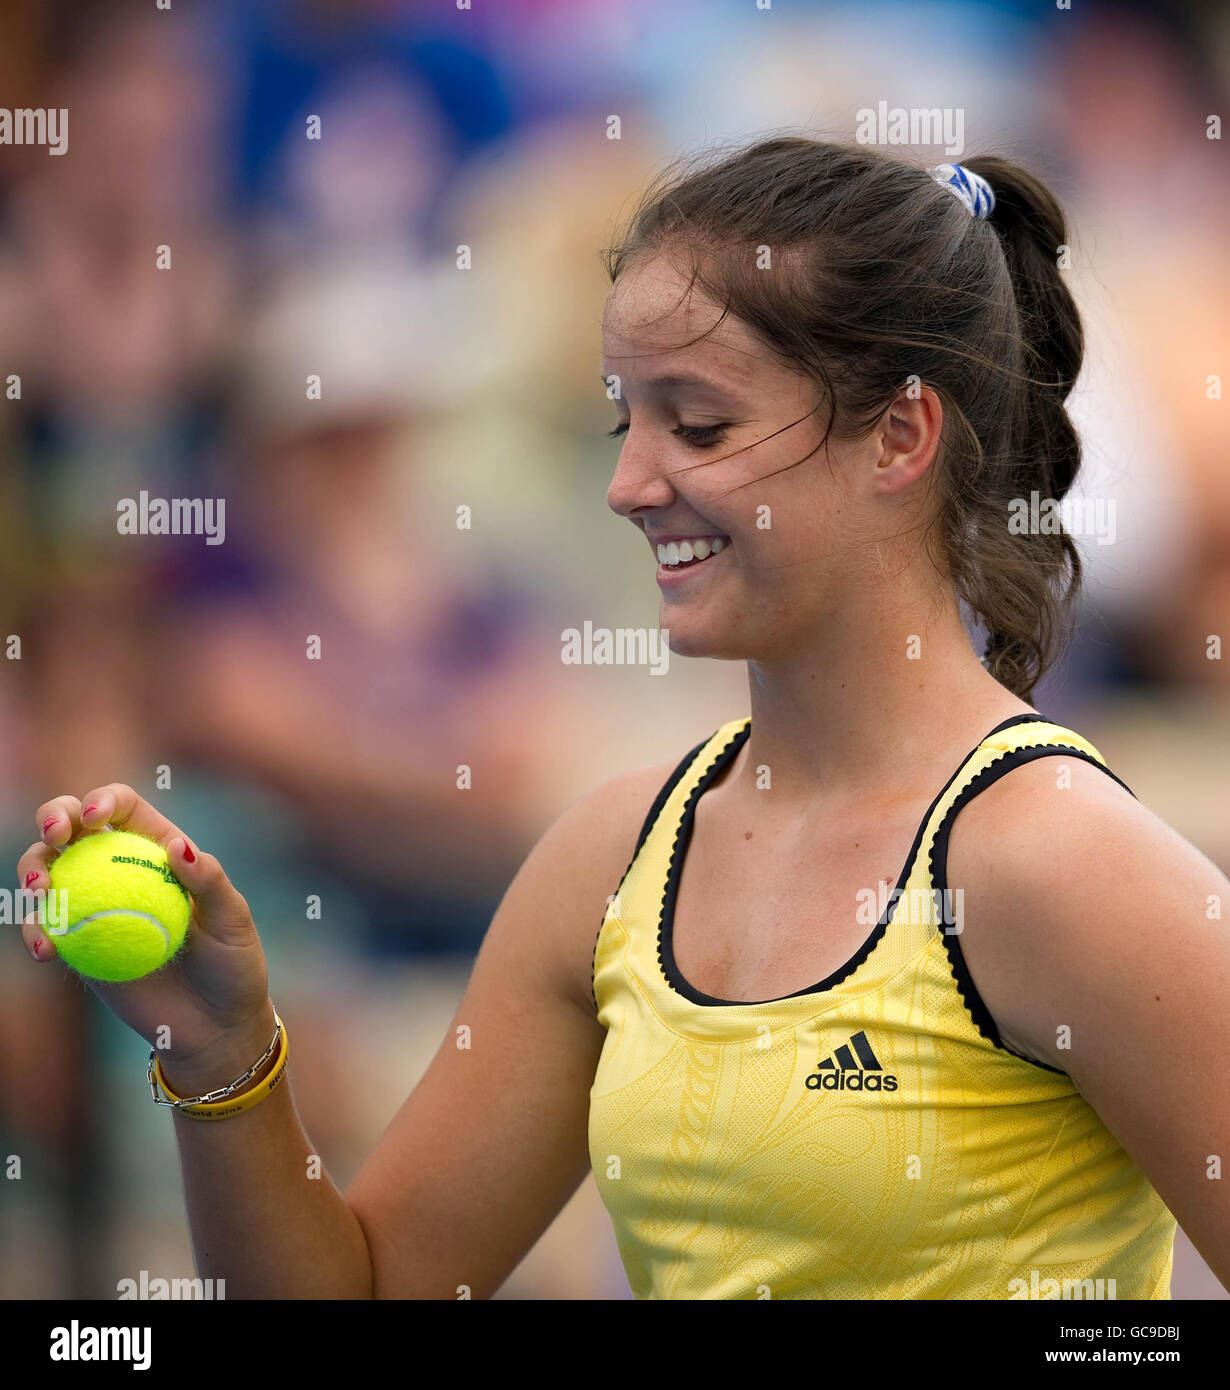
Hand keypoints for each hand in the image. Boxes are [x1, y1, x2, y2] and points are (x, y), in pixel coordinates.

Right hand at [18, 784, 273, 1087]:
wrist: (214, 1027)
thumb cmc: (233, 966)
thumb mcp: (234, 921)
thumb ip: (209, 882)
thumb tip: (177, 846)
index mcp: (158, 850)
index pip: (124, 808)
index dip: (102, 800)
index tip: (95, 816)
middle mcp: (120, 869)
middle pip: (73, 827)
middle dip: (52, 816)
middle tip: (55, 836)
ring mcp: (93, 906)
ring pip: (48, 871)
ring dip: (32, 870)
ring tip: (42, 893)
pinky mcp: (77, 945)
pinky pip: (45, 928)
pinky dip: (36, 930)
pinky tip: (45, 948)